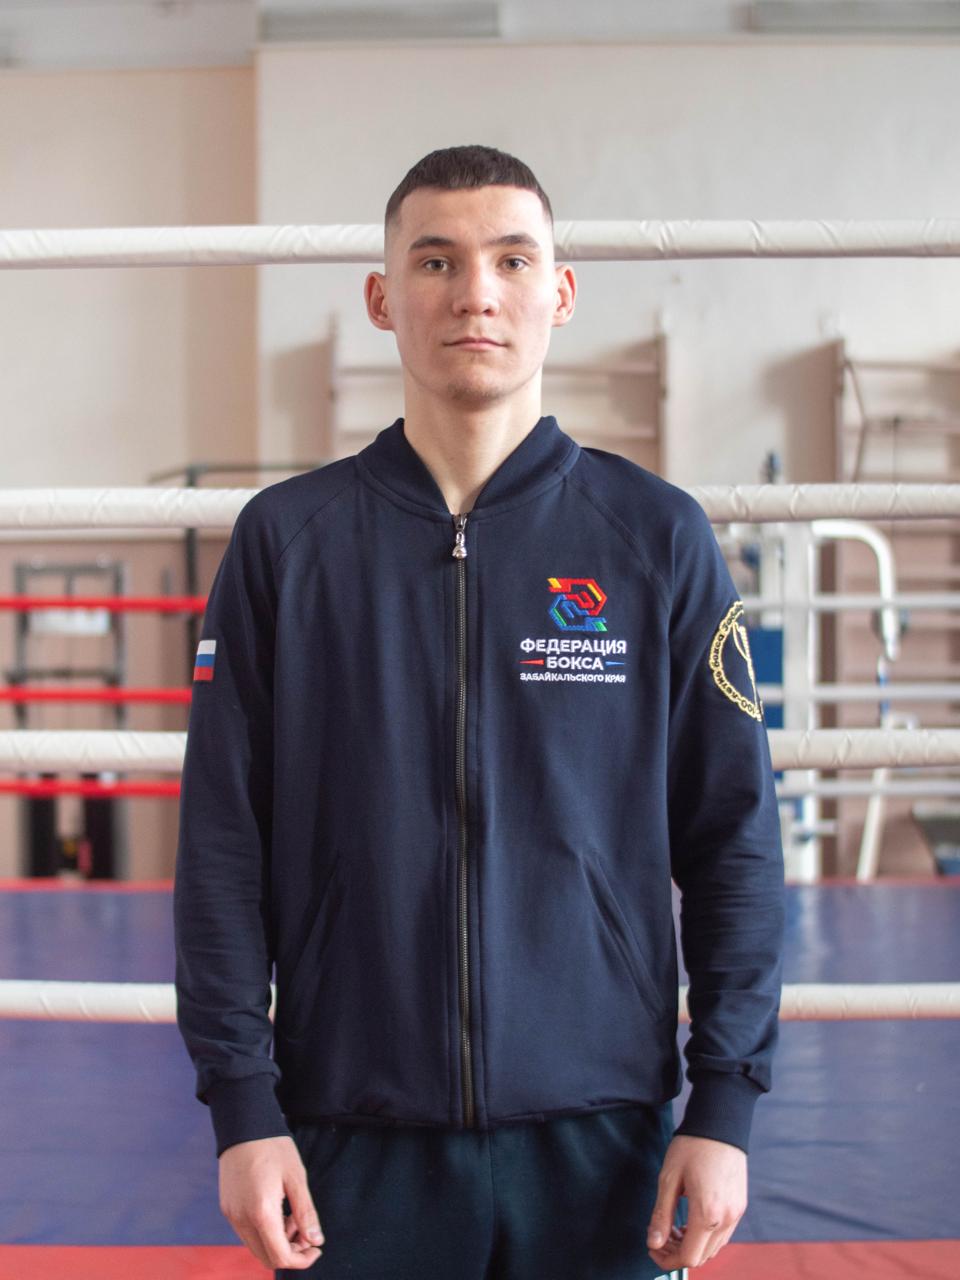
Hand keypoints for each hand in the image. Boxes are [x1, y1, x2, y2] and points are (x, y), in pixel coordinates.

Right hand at [218, 1134, 324, 1270]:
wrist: (243, 1125)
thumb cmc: (273, 1147)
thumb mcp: (296, 1177)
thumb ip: (306, 1212)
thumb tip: (316, 1240)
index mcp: (261, 1213)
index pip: (280, 1256)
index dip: (301, 1260)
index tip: (316, 1248)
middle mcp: (241, 1219)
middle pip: (266, 1257)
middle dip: (290, 1252)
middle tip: (307, 1233)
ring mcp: (231, 1215)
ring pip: (256, 1246)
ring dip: (277, 1241)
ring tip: (293, 1216)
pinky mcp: (227, 1208)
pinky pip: (246, 1232)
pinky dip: (264, 1231)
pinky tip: (278, 1210)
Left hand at [646, 1134, 746, 1269]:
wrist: (720, 1123)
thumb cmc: (691, 1147)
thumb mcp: (669, 1179)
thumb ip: (661, 1215)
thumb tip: (653, 1244)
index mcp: (707, 1214)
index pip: (688, 1258)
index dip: (666, 1260)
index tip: (652, 1247)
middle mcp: (726, 1220)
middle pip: (701, 1257)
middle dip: (677, 1253)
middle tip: (660, 1236)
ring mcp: (736, 1214)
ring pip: (713, 1248)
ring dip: (692, 1246)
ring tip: (674, 1227)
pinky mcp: (740, 1206)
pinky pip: (723, 1234)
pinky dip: (706, 1236)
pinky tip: (691, 1220)